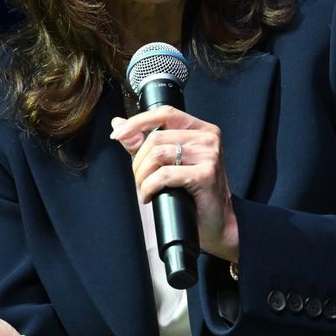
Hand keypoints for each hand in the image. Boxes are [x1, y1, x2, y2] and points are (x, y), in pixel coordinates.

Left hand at [110, 105, 239, 261]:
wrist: (219, 222)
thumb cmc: (195, 193)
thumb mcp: (170, 162)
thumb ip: (144, 142)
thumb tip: (118, 124)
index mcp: (201, 129)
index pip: (165, 113)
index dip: (137, 122)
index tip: (117, 134)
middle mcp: (208, 138)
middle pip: (157, 137)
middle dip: (138, 161)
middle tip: (139, 179)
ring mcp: (209, 155)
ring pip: (158, 155)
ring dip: (142, 175)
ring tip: (144, 188)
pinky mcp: (206, 174)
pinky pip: (164, 175)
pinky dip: (149, 186)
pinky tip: (149, 196)